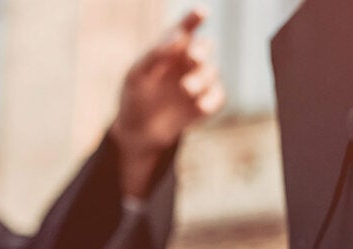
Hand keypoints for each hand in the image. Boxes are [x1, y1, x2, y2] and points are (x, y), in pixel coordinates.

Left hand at [110, 7, 225, 197]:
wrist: (138, 132)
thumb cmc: (134, 98)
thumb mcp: (137, 75)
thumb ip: (156, 54)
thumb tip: (180, 37)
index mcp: (171, 50)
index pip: (186, 28)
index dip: (194, 19)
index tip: (202, 12)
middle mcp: (188, 63)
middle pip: (205, 48)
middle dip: (201, 51)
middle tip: (192, 57)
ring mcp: (199, 83)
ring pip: (212, 72)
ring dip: (201, 78)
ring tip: (185, 88)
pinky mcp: (206, 104)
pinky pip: (218, 97)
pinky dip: (210, 100)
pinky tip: (198, 107)